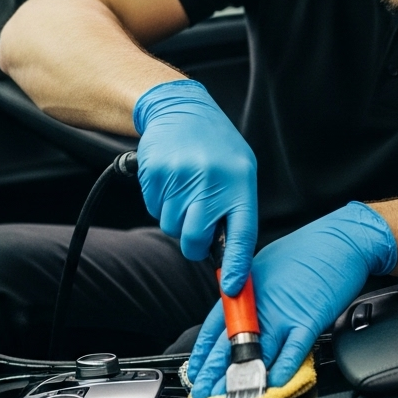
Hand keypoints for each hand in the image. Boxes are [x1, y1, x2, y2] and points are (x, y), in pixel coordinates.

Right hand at [134, 79, 256, 294]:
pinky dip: (161, 201)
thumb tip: (231, 254)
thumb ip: (236, 209)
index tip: (232, 288)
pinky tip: (172, 180)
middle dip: (193, 242)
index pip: (242, 235)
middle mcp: (211, 181)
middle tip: (196, 225)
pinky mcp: (156, 174)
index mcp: (240, 182)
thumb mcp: (240, 170)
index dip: (237, 266)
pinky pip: (155, 209)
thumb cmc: (215, 144)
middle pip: (195, 239)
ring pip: (172, 226)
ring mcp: (181, 177)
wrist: (181, 108)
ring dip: (177, 217)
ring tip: (186, 188)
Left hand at [187, 202, 397, 397]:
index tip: (195, 371)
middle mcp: (260, 302)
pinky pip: (292, 351)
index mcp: (246, 287)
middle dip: (214, 372)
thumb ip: (252, 292)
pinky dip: (282, 369)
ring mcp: (283, 312)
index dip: (203, 352)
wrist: (343, 239)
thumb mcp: (266, 265)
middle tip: (202, 393)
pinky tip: (272, 384)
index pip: (215, 325)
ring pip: (256, 352)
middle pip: (229, 343)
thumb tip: (243, 313)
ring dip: (241, 379)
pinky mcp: (309, 319)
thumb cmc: (309, 249)